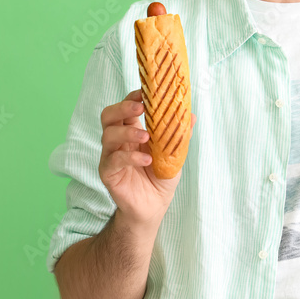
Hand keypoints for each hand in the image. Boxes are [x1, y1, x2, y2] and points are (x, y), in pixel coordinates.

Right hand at [98, 89, 195, 227]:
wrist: (153, 206)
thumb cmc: (161, 176)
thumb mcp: (174, 153)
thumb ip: (179, 134)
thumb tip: (191, 114)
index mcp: (131, 130)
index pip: (125, 107)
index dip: (133, 97)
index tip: (146, 92)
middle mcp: (118, 140)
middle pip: (109, 115)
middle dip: (122, 107)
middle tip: (140, 108)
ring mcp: (110, 156)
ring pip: (108, 135)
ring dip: (127, 131)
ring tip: (146, 137)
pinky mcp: (108, 173)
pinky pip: (114, 160)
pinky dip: (130, 157)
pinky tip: (146, 160)